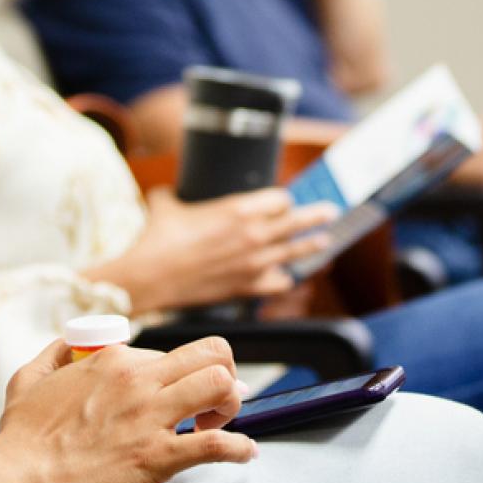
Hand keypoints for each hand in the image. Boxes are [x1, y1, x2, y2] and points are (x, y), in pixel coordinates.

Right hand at [0, 338, 254, 482]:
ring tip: (220, 424)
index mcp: (111, 360)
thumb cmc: (19, 437)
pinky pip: (215, 444)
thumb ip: (54, 353)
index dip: (183, 374)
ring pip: (220, 384)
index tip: (183, 394)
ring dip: (231, 405)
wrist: (16, 481)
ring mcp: (148, 417)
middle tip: (214, 401)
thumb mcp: (27, 378)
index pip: (171, 352)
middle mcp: (137, 381)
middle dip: (226, 373)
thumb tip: (69, 344)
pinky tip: (243, 453)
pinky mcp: (155, 457)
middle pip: (212, 353)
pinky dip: (239, 449)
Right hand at [88, 188, 338, 312]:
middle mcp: (252, 234)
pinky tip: (289, 277)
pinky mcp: (245, 287)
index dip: (282, 200)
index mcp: (238, 208)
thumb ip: (175, 196)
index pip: (279, 199)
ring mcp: (252, 263)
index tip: (283, 202)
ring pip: (294, 252)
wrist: (151, 276)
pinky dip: (285, 279)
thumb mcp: (167, 204)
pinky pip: (278, 283)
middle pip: (297, 221)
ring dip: (312, 245)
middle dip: (316, 215)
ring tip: (325, 241)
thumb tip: (167, 194)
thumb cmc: (158, 237)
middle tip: (331, 211)